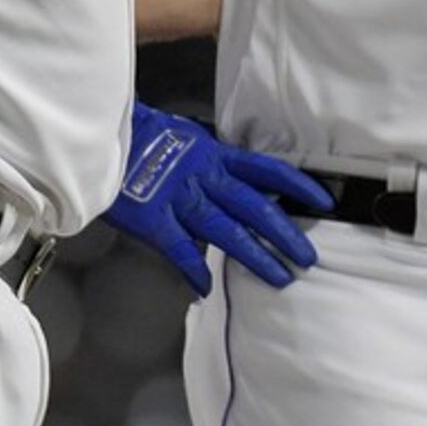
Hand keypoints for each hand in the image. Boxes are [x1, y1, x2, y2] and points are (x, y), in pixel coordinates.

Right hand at [100, 103, 331, 295]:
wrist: (103, 136)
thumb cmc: (144, 135)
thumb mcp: (189, 138)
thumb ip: (213, 159)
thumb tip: (238, 173)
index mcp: (215, 154)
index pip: (267, 170)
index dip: (297, 185)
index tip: (323, 201)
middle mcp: (205, 177)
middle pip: (254, 207)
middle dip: (284, 233)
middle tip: (307, 258)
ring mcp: (180, 199)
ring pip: (227, 231)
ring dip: (255, 257)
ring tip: (279, 277)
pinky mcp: (154, 219)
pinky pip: (180, 250)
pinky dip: (194, 271)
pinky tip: (206, 290)